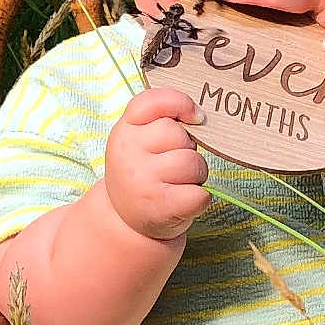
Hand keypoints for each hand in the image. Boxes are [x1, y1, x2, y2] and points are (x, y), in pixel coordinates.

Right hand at [105, 87, 210, 240]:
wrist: (125, 221)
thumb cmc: (143, 173)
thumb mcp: (139, 141)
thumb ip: (162, 119)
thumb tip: (200, 116)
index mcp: (124, 131)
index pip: (153, 102)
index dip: (180, 103)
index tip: (194, 117)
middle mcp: (129, 154)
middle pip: (179, 134)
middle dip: (187, 148)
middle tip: (174, 165)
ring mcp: (144, 181)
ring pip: (193, 162)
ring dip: (196, 174)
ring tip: (179, 183)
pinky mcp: (162, 207)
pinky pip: (201, 193)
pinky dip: (200, 198)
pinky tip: (183, 201)